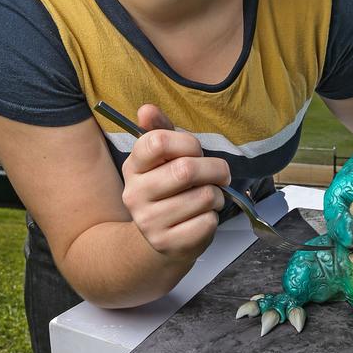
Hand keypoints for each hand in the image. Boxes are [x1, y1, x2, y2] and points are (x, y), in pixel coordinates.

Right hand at [121, 104, 230, 259]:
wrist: (161, 239)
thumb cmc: (171, 189)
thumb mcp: (164, 158)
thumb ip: (160, 130)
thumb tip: (146, 109)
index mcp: (133, 166)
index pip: (157, 141)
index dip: (188, 143)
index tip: (195, 151)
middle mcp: (135, 193)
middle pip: (186, 169)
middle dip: (215, 169)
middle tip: (219, 175)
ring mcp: (149, 221)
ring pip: (204, 196)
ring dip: (217, 196)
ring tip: (209, 198)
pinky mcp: (167, 243)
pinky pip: (208, 222)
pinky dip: (214, 217)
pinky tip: (202, 217)